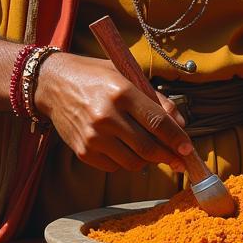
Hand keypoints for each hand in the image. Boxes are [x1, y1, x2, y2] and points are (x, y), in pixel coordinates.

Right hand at [33, 51, 192, 173]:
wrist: (53, 84)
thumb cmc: (96, 76)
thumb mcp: (127, 76)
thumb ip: (156, 99)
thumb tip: (180, 125)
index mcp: (121, 92)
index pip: (158, 122)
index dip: (177, 138)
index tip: (188, 149)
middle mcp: (106, 116)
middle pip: (148, 148)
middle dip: (168, 156)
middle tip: (177, 158)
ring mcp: (93, 136)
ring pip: (134, 163)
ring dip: (147, 160)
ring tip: (148, 148)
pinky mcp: (83, 151)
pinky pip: (115, 167)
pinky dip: (125, 161)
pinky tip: (123, 146)